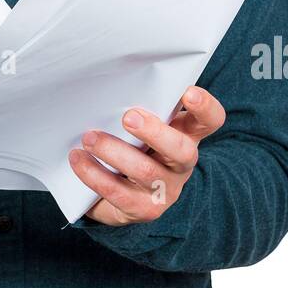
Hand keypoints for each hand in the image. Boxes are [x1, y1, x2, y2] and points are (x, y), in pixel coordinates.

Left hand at [68, 86, 225, 226]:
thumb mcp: (146, 124)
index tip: (188, 91)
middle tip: (128, 117)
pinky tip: (78, 158)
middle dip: (155, 132)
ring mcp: (166, 189)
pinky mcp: (143, 209)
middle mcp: (182, 164)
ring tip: (89, 138)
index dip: (204, 107)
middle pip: (182, 150)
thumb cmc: (136, 144)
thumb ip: (142, 106)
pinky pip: (118, 193)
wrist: (126, 192)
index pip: (209, 120)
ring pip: (146, 172)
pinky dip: (94, 174)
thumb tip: (112, 78)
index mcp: (187, 134)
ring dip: (114, 152)